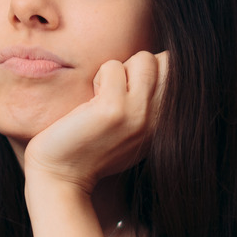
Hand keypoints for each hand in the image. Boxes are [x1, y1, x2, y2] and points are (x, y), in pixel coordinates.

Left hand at [21, 50, 167, 192]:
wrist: (60, 178)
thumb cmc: (88, 151)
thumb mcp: (130, 132)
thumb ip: (148, 106)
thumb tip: (157, 65)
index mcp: (165, 125)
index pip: (176, 73)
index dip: (149, 72)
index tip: (127, 94)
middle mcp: (160, 121)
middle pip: (166, 62)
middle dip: (138, 66)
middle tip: (115, 91)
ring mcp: (140, 115)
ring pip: (145, 59)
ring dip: (119, 69)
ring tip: (103, 95)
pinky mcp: (114, 109)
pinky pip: (113, 66)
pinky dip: (100, 76)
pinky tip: (90, 103)